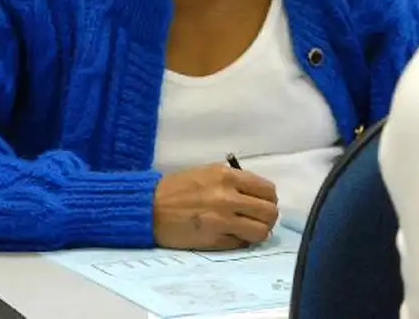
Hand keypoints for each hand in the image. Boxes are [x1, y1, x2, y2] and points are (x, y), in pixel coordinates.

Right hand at [153, 163, 279, 249]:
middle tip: (257, 219)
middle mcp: (227, 198)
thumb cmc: (178, 188)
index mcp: (227, 177)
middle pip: (269, 212)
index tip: (262, 203)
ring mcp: (222, 221)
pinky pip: (241, 244)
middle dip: (267, 217)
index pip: (267, 190)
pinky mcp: (214, 240)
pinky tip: (231, 236)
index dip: (269, 199)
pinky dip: (240, 242)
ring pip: (261, 231)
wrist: (149, 208)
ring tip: (247, 230)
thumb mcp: (208, 173)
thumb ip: (234, 181)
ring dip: (257, 232)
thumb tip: (258, 195)